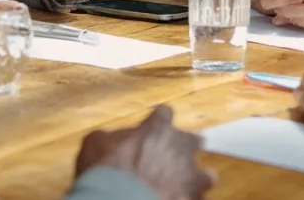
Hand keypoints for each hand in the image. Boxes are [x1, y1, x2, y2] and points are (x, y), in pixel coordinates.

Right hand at [75, 105, 213, 199]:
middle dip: (187, 148)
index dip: (159, 120)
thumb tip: (111, 141)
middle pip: (195, 140)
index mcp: (157, 128)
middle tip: (173, 157)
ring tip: (187, 187)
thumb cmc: (104, 167)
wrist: (117, 199)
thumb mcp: (96, 143)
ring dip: (197, 180)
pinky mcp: (190, 199)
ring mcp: (188, 175)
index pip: (165, 113)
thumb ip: (111, 137)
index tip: (153, 126)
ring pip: (207, 176)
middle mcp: (179, 147)